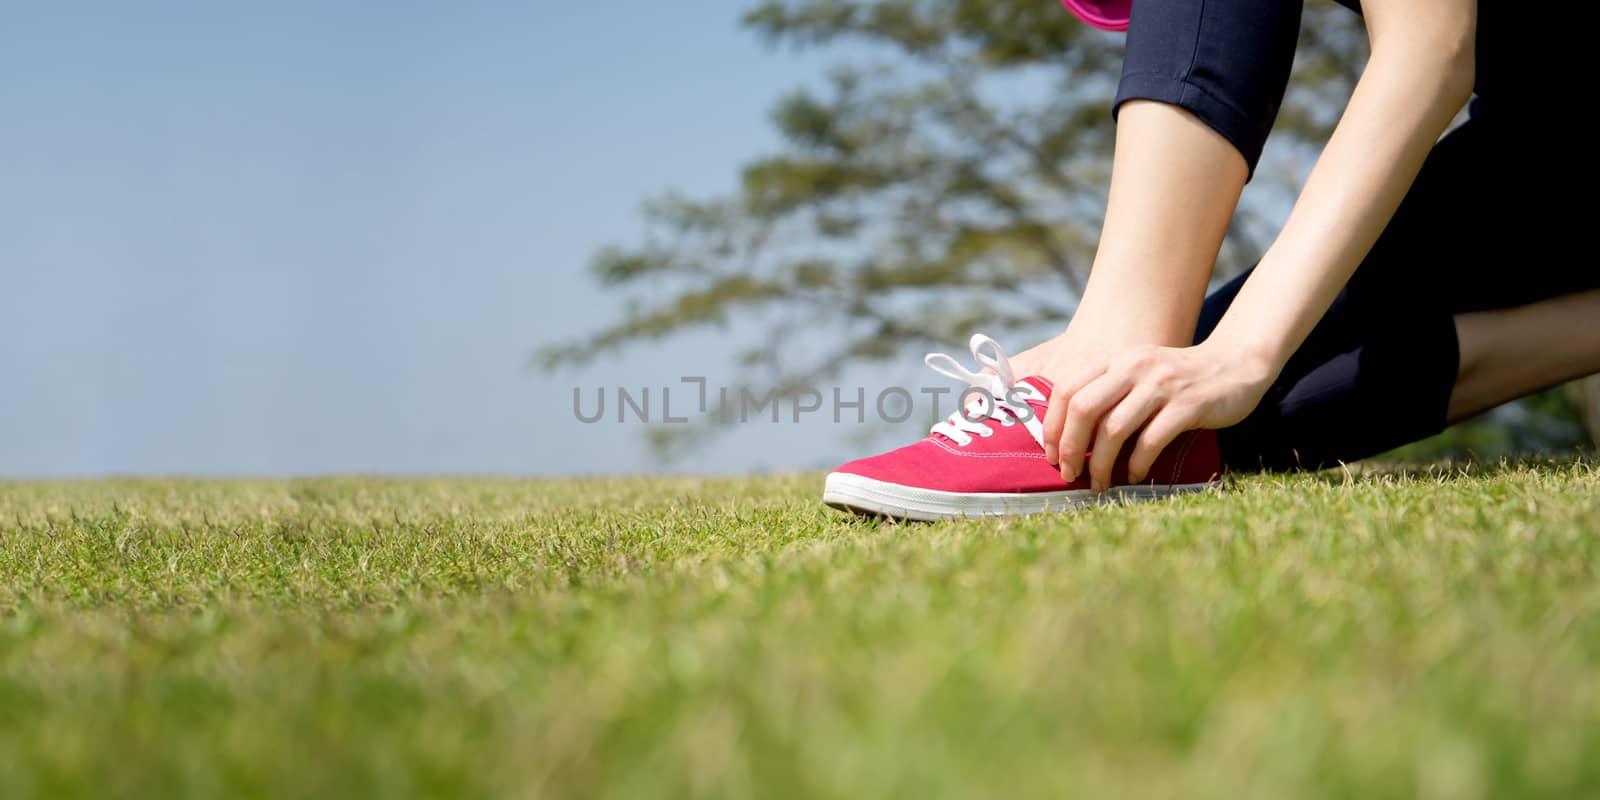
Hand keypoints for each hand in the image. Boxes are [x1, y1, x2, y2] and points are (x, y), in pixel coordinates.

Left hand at [1039, 340, 1275, 489]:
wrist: (1235, 365)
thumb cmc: (1176, 379)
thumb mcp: (1136, 374)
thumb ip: (1105, 393)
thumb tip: (1065, 435)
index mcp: (1115, 359)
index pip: (1066, 389)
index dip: (1053, 426)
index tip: (1051, 455)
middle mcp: (1133, 366)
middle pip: (1083, 408)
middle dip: (1070, 447)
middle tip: (1069, 473)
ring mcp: (1161, 385)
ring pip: (1114, 428)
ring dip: (1101, 463)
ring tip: (1099, 483)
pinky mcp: (1188, 405)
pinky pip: (1151, 440)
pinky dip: (1137, 464)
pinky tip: (1133, 476)